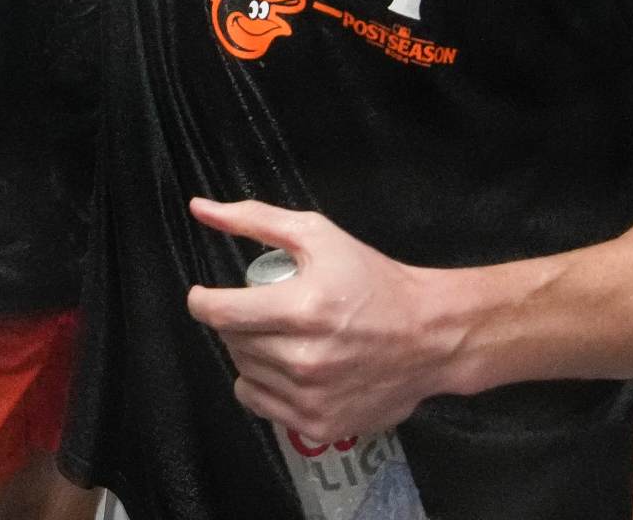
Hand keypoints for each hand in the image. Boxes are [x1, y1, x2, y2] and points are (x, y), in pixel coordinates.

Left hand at [182, 197, 465, 441]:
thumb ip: (254, 220)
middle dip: (238, 322)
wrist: (432, 336)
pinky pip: (259, 403)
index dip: (202, 301)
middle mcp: (304, 359)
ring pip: (243, 371)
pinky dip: (263, 384)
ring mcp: (312, 397)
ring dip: (250, 352)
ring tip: (283, 337)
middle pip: (231, 341)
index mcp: (302, 309)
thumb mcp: (317, 236)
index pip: (219, 313)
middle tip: (265, 311)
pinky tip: (287, 368)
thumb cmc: (374, 281)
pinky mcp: (319, 424)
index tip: (206, 296)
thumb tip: (200, 209)